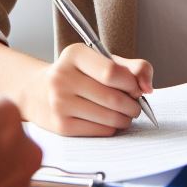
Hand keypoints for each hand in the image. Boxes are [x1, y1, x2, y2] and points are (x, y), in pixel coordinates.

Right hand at [21, 43, 152, 136]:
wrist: (38, 92)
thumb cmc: (78, 75)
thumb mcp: (101, 61)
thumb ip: (131, 67)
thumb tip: (148, 87)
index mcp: (74, 54)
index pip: (112, 72)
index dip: (131, 83)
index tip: (136, 88)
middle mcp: (63, 77)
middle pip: (113, 98)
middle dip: (133, 105)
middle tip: (134, 105)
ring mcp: (60, 103)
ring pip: (110, 118)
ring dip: (125, 118)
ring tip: (124, 114)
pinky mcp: (62, 126)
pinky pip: (102, 131)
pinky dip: (112, 128)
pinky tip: (108, 121)